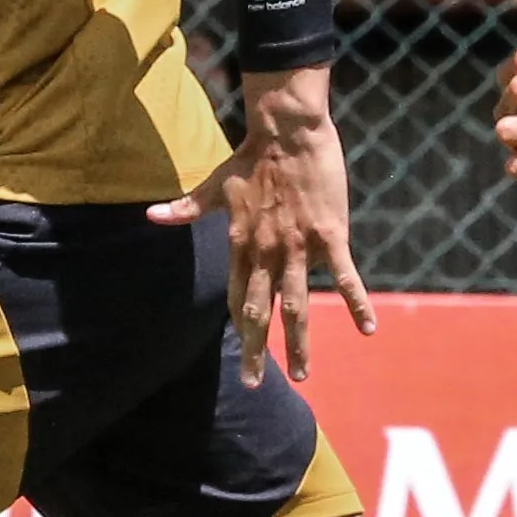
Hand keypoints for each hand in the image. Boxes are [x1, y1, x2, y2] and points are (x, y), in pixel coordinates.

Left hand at [147, 66, 375, 385]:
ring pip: (297, 306)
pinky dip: (355, 305)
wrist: (287, 131)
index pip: (236, 298)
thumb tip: (151, 216)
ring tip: (301, 374)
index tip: (243, 351)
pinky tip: (366, 329)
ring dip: (298, 344)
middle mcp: (267, 253)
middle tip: (254, 385)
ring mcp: (299, 248)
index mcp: (241, 244)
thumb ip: (186, 208)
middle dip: (256, 352)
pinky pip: (344, 278)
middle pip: (260, 313)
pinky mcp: (330, 236)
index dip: (238, 328)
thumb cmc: (252, 155)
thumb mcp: (215, 185)